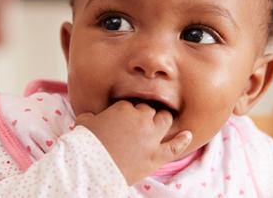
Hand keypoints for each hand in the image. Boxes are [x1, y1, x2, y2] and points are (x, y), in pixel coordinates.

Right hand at [76, 101, 191, 184]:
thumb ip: (91, 115)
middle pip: (149, 111)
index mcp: (124, 109)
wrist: (88, 168)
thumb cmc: (84, 144)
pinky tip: (188, 135)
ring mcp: (151, 137)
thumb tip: (91, 116)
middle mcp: (141, 119)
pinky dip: (182, 140)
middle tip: (137, 125)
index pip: (131, 105)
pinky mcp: (155, 156)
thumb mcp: (84, 122)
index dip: (127, 113)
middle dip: (144, 115)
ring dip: (161, 121)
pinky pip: (174, 146)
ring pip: (164, 120)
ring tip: (158, 125)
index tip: (122, 121)